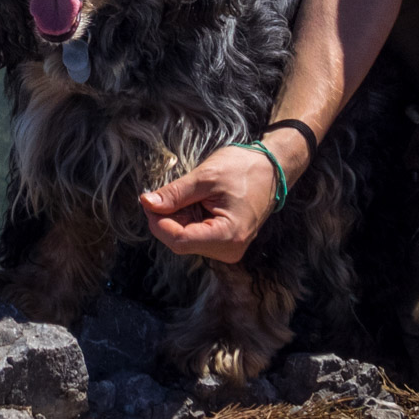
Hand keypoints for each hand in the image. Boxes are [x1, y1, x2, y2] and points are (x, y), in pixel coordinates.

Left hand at [139, 144, 279, 261]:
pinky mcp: (224, 242)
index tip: (148, 200)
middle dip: (165, 219)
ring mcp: (228, 248)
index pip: (178, 240)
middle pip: (179, 242)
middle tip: (161, 194)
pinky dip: (186, 219)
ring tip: (186, 195)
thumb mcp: (205, 177)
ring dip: (176, 218)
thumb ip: (174, 194)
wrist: (271, 169)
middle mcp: (229, 249)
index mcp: (228, 235)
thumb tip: (146, 203)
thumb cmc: (243, 169)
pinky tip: (193, 202)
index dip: (157, 220)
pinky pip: (195, 236)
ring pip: (184, 240)